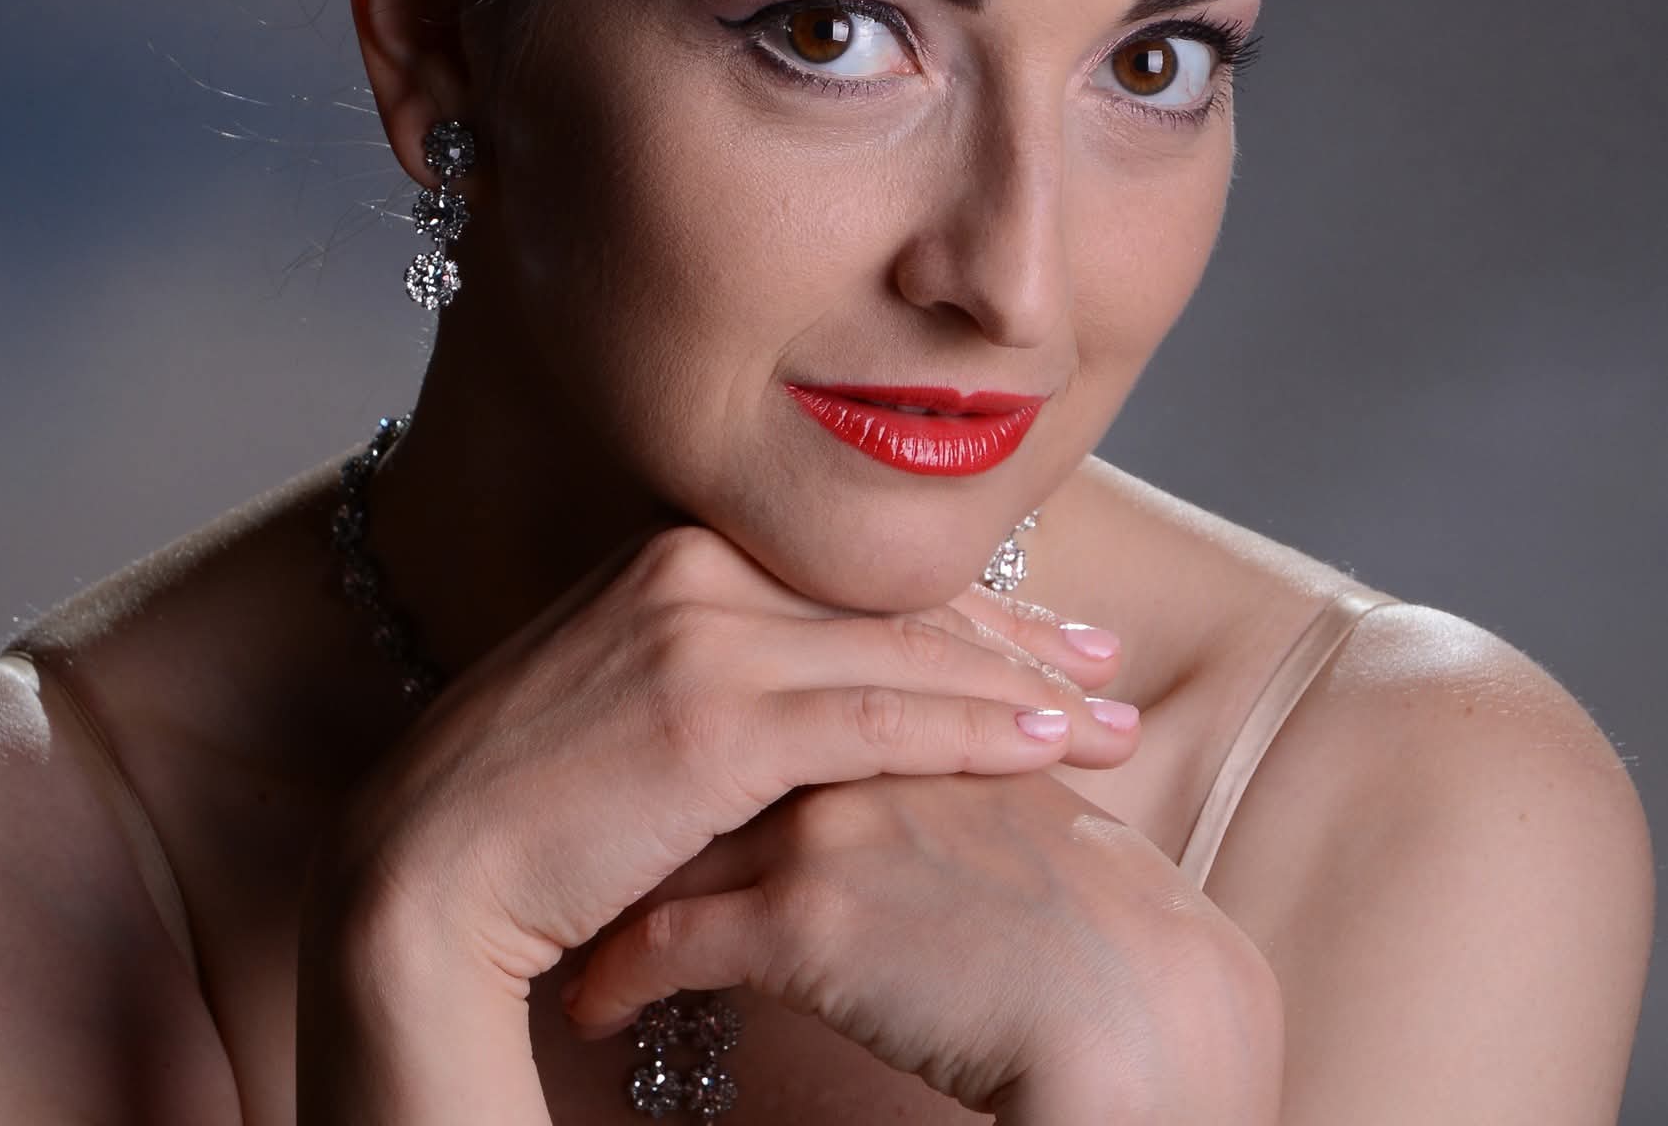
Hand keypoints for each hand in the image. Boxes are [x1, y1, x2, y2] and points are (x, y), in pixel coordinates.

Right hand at [302, 528, 1137, 1016]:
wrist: (418, 871)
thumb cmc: (522, 807)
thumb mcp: (624, 703)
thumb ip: (715, 671)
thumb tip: (812, 702)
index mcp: (674, 551)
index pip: (851, 577)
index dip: (958, 605)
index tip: (1039, 633)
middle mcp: (696, 567)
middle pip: (894, 602)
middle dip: (1016, 640)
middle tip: (1107, 666)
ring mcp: (704, 630)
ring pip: (904, 655)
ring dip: (1024, 689)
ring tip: (1111, 723)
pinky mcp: (716, 714)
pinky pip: (879, 718)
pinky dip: (977, 732)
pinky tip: (1049, 751)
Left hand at [559, 583, 1282, 1121]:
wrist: (1142, 1006)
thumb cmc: (1094, 923)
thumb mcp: (1006, 818)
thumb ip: (940, 780)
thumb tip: (891, 811)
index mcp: (897, 710)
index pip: (761, 694)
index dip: (695, 725)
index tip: (635, 760)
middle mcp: (848, 745)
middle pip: (697, 744)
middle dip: (630, 790)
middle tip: (574, 819)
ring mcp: (824, 821)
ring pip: (668, 839)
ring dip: (606, 884)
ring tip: (561, 908)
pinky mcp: (808, 920)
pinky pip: (669, 946)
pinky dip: (616, 978)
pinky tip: (585, 1010)